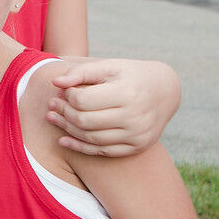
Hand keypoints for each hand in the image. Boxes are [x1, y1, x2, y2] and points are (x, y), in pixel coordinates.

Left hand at [48, 59, 179, 156]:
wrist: (166, 91)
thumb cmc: (131, 75)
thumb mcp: (109, 66)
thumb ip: (81, 72)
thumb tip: (55, 82)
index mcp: (128, 93)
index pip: (83, 100)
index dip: (67, 96)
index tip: (62, 91)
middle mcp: (135, 117)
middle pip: (84, 121)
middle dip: (63, 113)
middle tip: (52, 105)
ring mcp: (137, 135)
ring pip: (90, 138)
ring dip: (67, 129)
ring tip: (53, 118)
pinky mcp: (136, 147)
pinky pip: (101, 152)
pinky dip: (80, 147)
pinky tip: (64, 140)